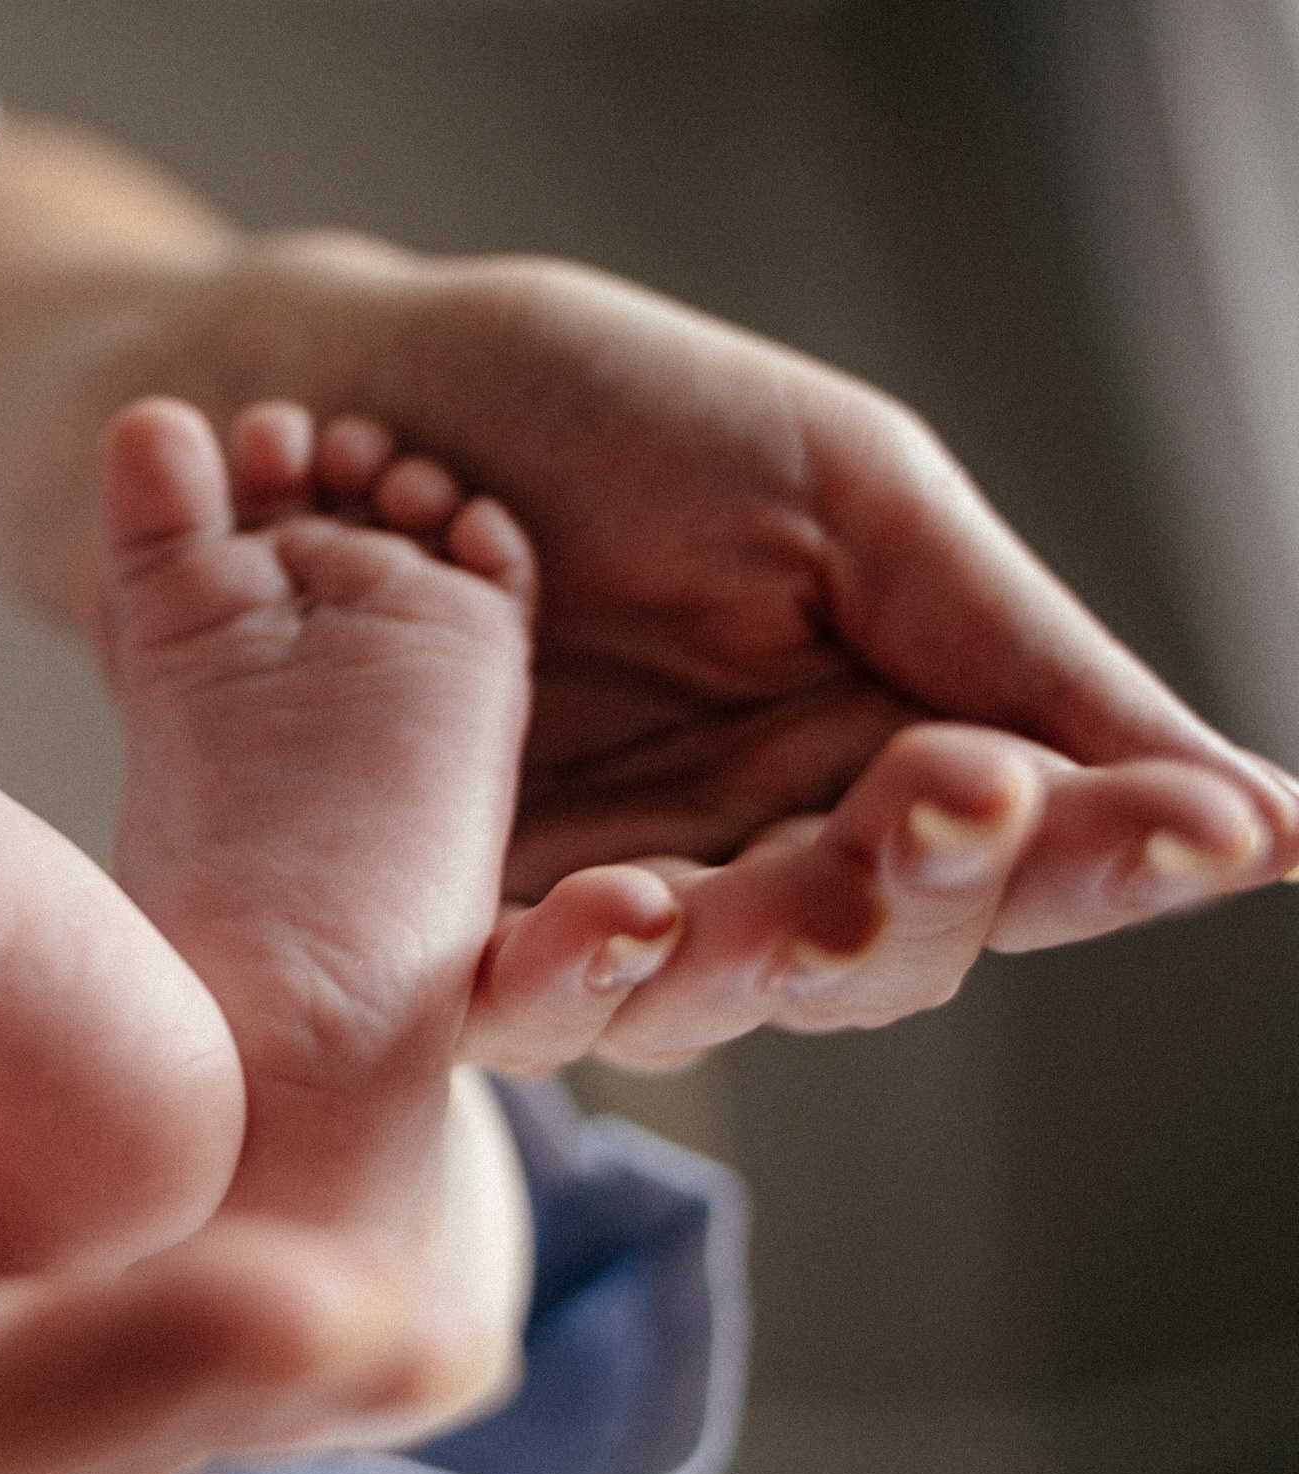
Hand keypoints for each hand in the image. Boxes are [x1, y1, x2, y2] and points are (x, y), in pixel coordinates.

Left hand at [174, 245, 1298, 1067]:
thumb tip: (1273, 821)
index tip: (1192, 833)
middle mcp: (744, 861)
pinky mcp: (442, 931)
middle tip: (956, 799)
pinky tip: (618, 918)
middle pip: (874, 952)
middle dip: (923, 890)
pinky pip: (516, 999)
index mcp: (870, 758)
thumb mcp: (846, 500)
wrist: (352, 388)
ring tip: (784, 884)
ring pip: (705, 1000)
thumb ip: (1022, 657)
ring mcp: (593, 907)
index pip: (1018, 854)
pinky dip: (570, 973)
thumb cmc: (601, 416)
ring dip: (750, 953)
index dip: (1102, 855)